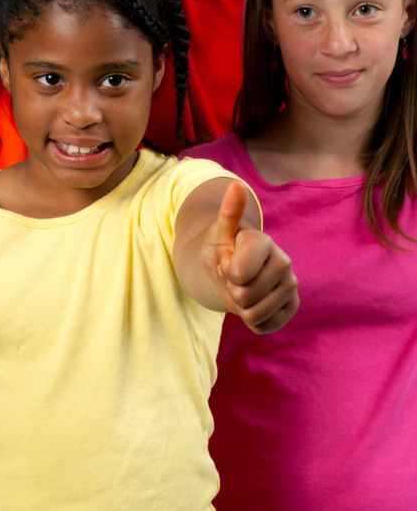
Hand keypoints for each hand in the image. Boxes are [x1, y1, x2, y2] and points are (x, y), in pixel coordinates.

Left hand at [201, 180, 297, 333]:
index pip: (238, 272)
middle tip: (233, 278)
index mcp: (264, 242)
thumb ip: (227, 212)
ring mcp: (291, 285)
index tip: (226, 262)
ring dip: (240, 307)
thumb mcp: (218, 233)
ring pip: (254, 313)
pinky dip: (251, 320)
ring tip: (242, 289)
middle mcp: (284, 262)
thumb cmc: (221, 250)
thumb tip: (236, 184)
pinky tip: (253, 303)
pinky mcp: (292, 307)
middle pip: (245, 295)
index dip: (225, 272)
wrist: (229, 274)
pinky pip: (264, 326)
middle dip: (231, 290)